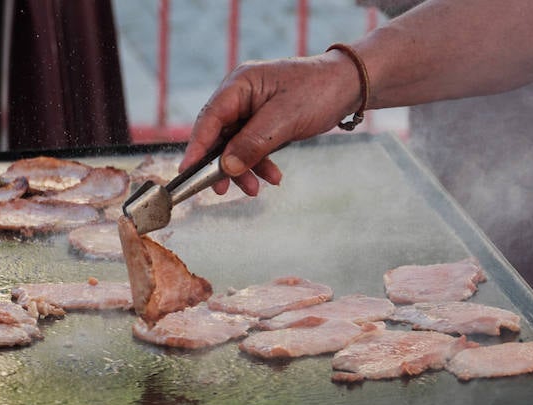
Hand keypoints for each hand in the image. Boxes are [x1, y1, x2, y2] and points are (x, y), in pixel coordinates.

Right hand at [181, 51, 363, 194]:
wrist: (346, 87)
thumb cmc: (316, 92)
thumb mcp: (283, 120)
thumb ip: (252, 143)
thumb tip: (225, 166)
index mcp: (239, 85)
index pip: (209, 118)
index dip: (196, 147)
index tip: (186, 173)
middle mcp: (241, 96)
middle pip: (218, 135)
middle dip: (221, 165)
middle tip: (221, 191)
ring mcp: (251, 110)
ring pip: (235, 146)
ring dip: (243, 170)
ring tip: (255, 190)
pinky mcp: (263, 123)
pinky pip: (253, 148)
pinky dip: (260, 165)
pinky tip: (273, 179)